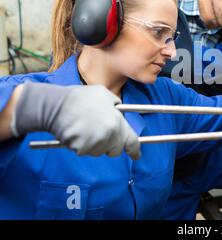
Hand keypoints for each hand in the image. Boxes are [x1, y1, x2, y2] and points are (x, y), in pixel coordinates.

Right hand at [10, 83, 140, 158]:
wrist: (55, 106)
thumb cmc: (81, 98)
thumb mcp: (105, 95)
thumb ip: (117, 107)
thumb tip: (121, 114)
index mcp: (116, 123)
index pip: (131, 142)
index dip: (135, 150)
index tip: (136, 155)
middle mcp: (107, 137)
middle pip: (115, 150)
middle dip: (112, 143)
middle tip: (102, 131)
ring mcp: (93, 145)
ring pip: (100, 151)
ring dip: (97, 143)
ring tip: (87, 126)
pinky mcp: (80, 150)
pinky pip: (86, 151)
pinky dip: (83, 144)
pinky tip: (78, 131)